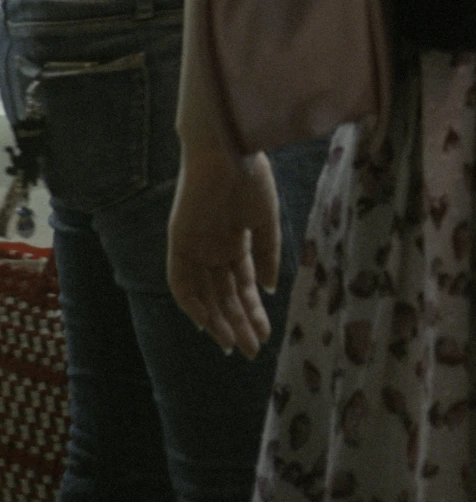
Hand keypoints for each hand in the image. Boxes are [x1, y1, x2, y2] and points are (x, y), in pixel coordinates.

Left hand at [166, 148, 280, 358]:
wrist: (228, 149)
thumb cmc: (252, 176)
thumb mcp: (267, 219)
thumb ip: (269, 254)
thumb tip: (271, 289)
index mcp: (236, 240)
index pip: (244, 284)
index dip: (253, 310)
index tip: (266, 334)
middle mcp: (214, 248)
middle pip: (225, 295)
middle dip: (239, 323)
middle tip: (253, 352)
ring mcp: (196, 246)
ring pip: (205, 294)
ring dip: (218, 321)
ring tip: (234, 346)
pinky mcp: (179, 241)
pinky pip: (181, 280)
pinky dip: (191, 303)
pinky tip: (205, 324)